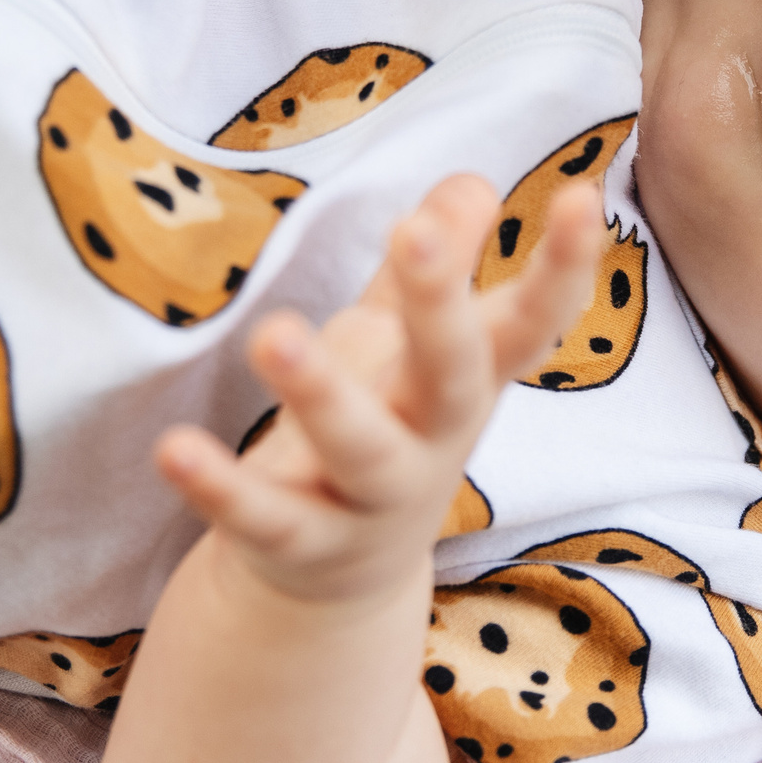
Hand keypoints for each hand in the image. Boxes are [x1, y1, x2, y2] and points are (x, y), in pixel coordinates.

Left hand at [154, 173, 604, 604]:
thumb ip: (439, 263)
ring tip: (275, 334)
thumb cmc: (387, 422)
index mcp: (469, 381)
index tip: (587, 196)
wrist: (341, 581)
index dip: (566, 265)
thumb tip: (472, 181)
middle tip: (415, 231)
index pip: (532, 321)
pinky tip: (175, 448)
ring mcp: (373, 500)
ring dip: (323, 394)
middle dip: (440, 306)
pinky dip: (219, 485)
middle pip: (455, 374)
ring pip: (360, 449)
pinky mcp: (301, 545)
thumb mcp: (413, 341)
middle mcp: (436, 440)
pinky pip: (263, 517)